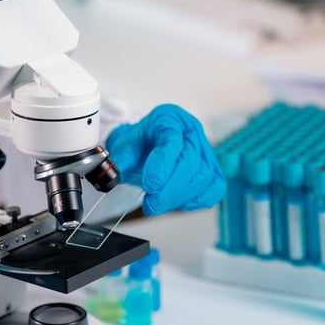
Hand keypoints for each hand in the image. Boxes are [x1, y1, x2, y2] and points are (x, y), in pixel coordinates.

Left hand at [106, 104, 225, 215]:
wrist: (146, 148)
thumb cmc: (138, 145)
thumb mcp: (123, 148)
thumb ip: (118, 161)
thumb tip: (110, 178)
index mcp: (169, 119)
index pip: (172, 142)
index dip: (162, 166)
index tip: (150, 186)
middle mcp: (191, 131)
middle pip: (190, 163)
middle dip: (170, 189)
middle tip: (151, 205)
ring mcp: (205, 150)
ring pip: (203, 177)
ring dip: (179, 196)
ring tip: (158, 203)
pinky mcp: (212, 169)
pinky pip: (214, 188)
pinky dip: (198, 200)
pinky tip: (179, 203)